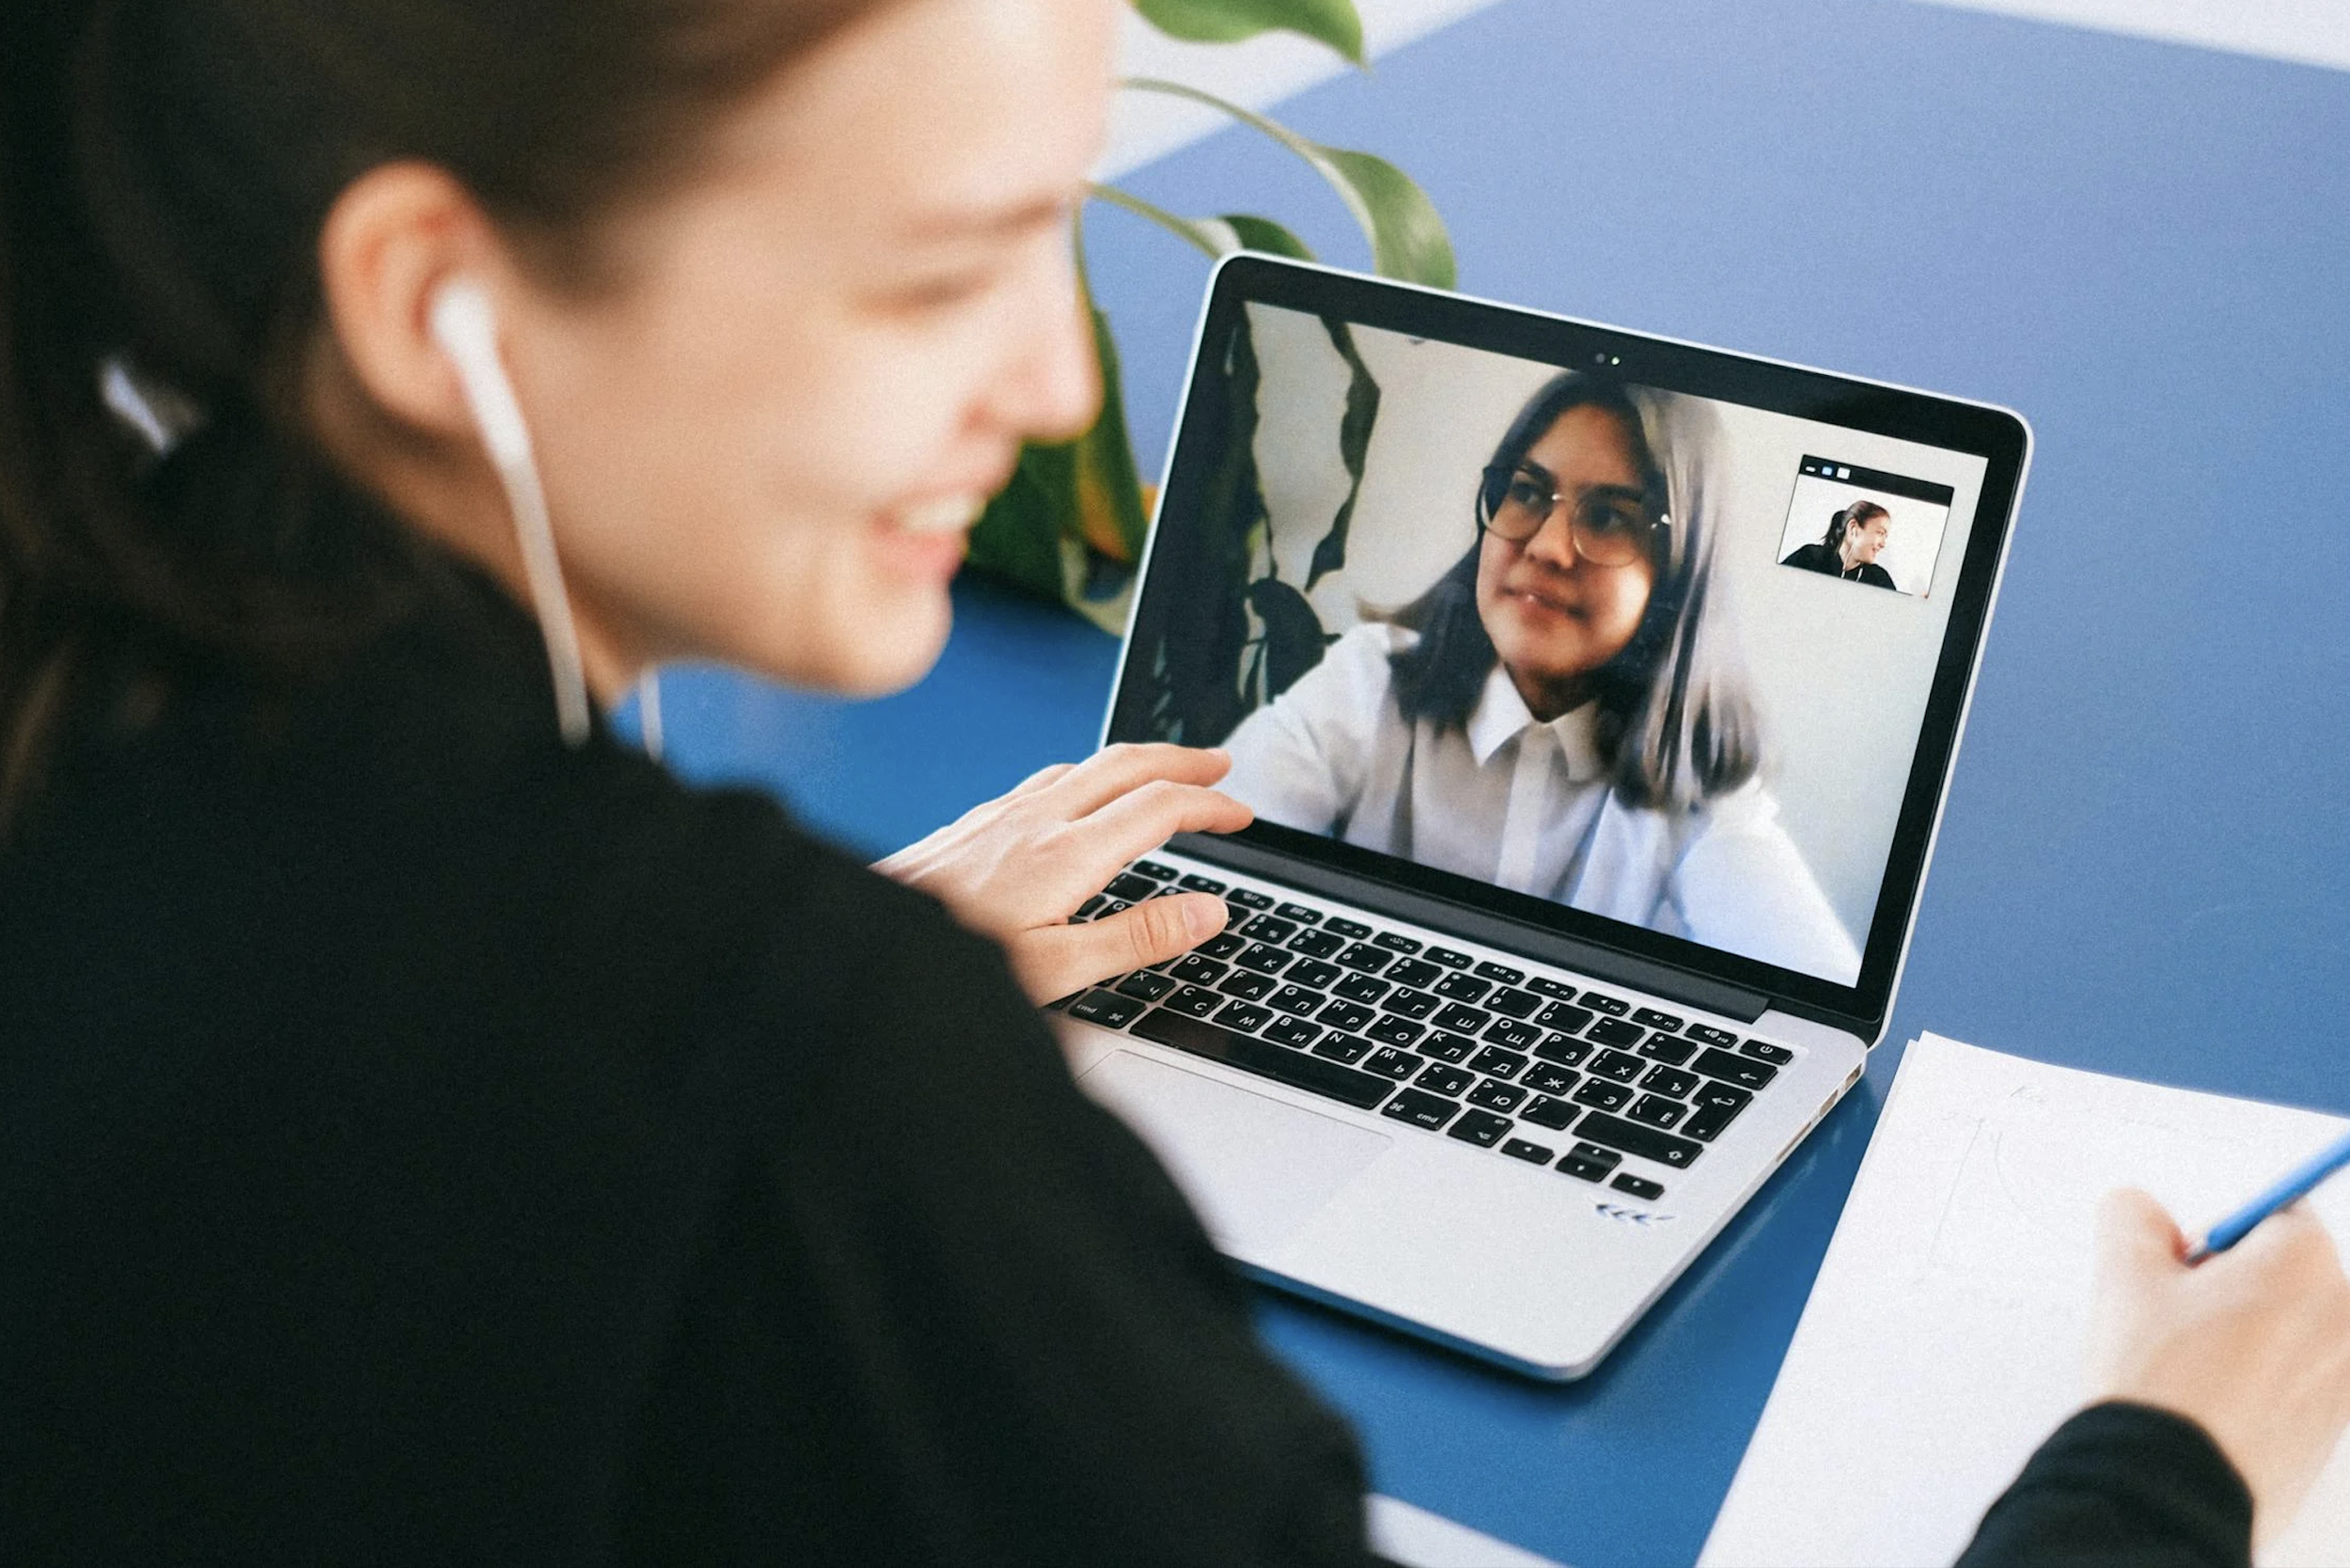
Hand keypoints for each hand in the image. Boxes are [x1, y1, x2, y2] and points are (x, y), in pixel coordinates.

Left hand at [875, 743, 1252, 1005]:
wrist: (866, 934)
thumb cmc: (954, 960)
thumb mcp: (1057, 969)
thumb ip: (1138, 938)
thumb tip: (1209, 911)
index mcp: (1067, 854)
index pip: (1159, 808)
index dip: (1210, 806)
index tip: (1243, 815)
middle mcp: (1037, 819)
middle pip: (1128, 765)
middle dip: (1183, 761)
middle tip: (1222, 767)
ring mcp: (1004, 813)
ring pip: (1087, 765)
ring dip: (1140, 762)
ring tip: (1168, 774)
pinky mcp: (977, 820)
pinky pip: (1050, 777)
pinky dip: (1092, 773)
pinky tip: (1082, 791)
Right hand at [2088, 1187, 2349, 1548]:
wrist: (2171, 1487)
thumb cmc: (2159, 1381)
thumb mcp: (2122, 1275)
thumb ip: (2132, 1217)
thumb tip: (2142, 1213)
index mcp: (2305, 1264)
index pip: (2273, 1214)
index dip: (2217, 1236)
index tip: (2182, 1267)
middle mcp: (2344, 1316)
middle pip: (2287, 1273)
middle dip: (2232, 1285)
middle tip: (2175, 1319)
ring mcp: (2346, 1379)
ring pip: (2288, 1329)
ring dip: (2243, 1334)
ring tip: (2187, 1369)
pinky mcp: (2333, 1429)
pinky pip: (2294, 1381)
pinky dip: (2256, 1382)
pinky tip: (2207, 1405)